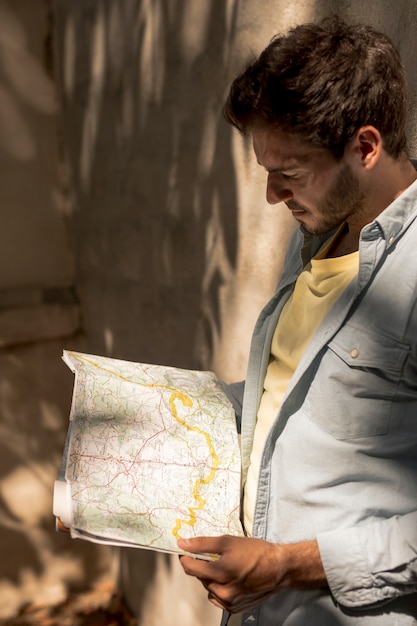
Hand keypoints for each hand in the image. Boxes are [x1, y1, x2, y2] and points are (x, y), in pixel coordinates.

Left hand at [178, 535, 326, 613]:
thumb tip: (182, 543)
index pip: (190, 567)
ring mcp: (228, 602)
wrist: (279, 568)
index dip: (185, 557)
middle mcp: (222, 592)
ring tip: (224, 565)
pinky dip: (219, 587)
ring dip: (210, 577)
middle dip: (202, 565)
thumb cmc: (256, 552)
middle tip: (212, 554)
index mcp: (219, 573)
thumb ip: (203, 544)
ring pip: (208, 588)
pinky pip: (218, 597)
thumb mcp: (228, 541)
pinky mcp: (235, 608)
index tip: (184, 549)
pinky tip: (230, 578)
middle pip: (200, 577)